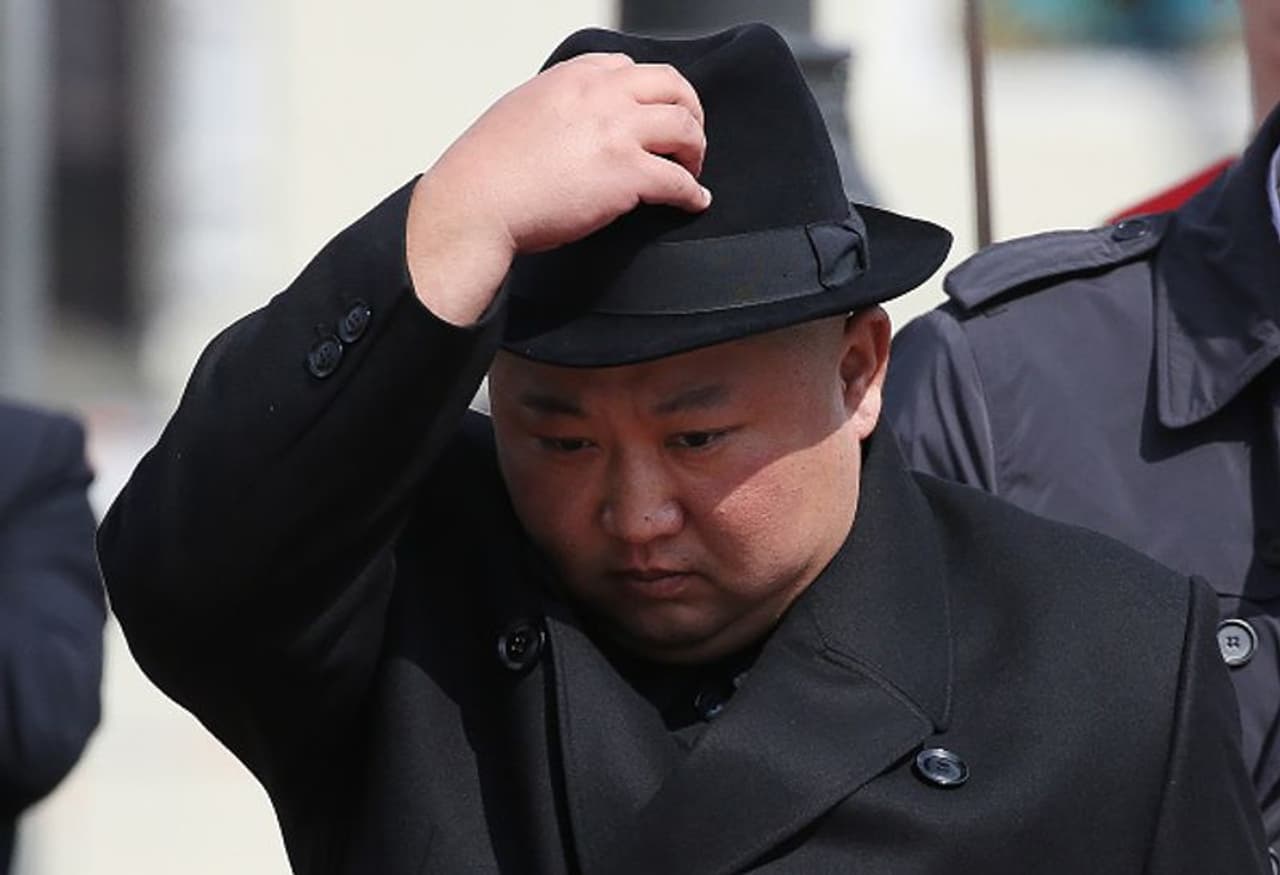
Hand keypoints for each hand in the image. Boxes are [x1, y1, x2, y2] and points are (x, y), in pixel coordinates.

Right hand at [406, 53, 709, 324]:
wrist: (476, 204)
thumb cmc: (486, 171)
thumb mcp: (519, 112)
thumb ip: (554, 108)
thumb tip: (570, 128)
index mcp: (573, 78)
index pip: (630, 68)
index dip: (650, 93)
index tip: (654, 113)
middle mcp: (601, 95)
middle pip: (671, 86)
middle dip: (689, 110)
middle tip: (688, 138)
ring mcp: (618, 132)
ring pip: (684, 128)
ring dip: (695, 150)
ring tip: (691, 170)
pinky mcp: (627, 174)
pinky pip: (678, 181)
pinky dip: (692, 193)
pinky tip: (694, 202)